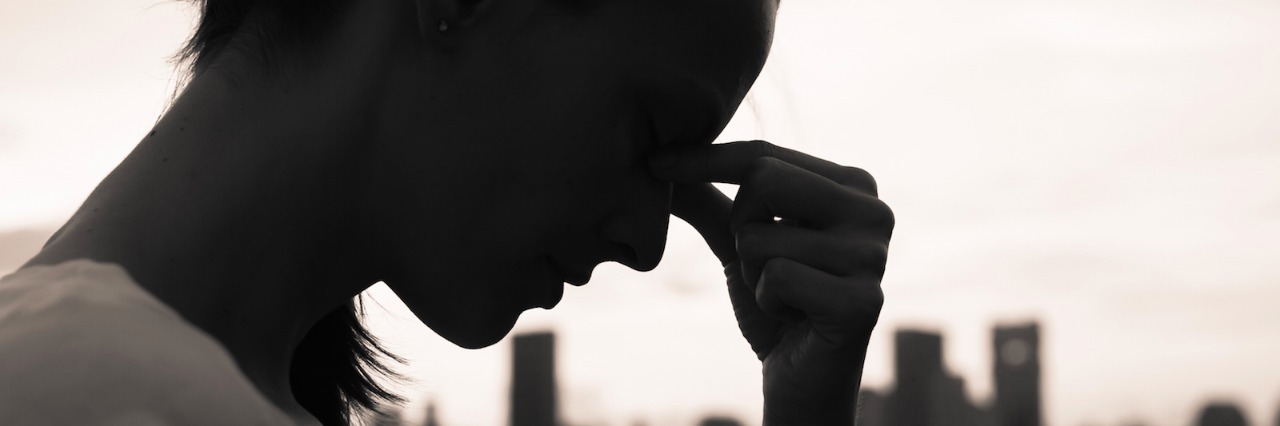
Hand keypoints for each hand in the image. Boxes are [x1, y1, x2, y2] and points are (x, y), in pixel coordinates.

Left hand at [649, 141, 891, 425]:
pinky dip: (768, 302)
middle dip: (741, 227)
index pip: (765, 156)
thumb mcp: (739, 240)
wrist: (801, 377)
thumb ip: (709, 198)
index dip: (705, 159)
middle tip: (765, 264)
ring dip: (754, 274)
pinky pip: (777, 277)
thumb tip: (655, 158)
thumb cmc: (777, 302)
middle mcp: (874, 211)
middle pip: (764, 180)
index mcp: (853, 185)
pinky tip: (795, 318)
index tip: (656, 162)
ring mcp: (874, 256)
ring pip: (760, 237)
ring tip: (787, 296)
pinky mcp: (864, 301)